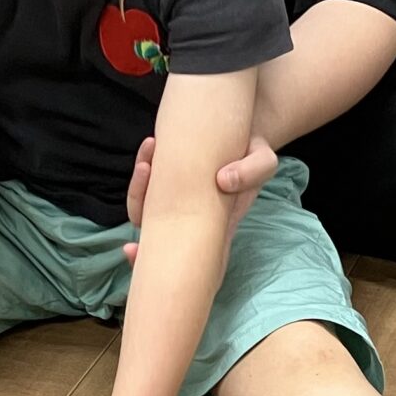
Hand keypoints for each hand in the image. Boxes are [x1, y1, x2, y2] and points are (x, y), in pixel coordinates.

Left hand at [120, 131, 278, 264]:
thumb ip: (253, 171)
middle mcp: (191, 218)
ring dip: (139, 187)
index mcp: (214, 228)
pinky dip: (146, 164)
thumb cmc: (253, 155)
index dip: (154, 260)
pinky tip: (151, 144)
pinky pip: (150, 181)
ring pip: (148, 207)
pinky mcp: (171, 180)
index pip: (185, 257)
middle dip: (139, 238)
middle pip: (157, 238)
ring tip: (148, 158)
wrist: (244, 136)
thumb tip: (224, 181)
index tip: (132, 252)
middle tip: (132, 229)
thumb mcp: (263, 161)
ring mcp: (179, 200)